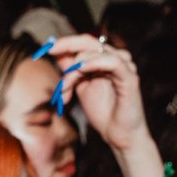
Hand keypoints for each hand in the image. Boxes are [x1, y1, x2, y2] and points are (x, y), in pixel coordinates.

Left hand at [45, 35, 151, 160]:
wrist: (117, 135)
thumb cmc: (103, 112)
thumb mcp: (81, 87)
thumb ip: (72, 71)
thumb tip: (57, 53)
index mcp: (104, 59)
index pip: (84, 42)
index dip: (65, 43)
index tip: (46, 48)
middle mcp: (116, 58)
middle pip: (89, 42)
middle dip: (66, 46)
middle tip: (49, 50)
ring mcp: (125, 66)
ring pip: (96, 53)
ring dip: (74, 69)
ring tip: (64, 88)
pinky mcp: (130, 78)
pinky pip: (113, 62)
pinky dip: (94, 63)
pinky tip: (81, 70)